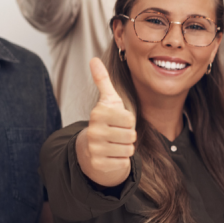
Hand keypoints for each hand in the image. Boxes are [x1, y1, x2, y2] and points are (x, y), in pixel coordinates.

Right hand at [77, 57, 135, 186]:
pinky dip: (122, 160)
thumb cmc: (106, 121)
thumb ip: (103, 80)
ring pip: (129, 149)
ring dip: (126, 148)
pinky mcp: (99, 164)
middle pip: (131, 135)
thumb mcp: (108, 100)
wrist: (92, 148)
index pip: (130, 119)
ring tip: (115, 144)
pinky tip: (112, 155)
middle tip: (117, 134)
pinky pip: (124, 162)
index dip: (129, 121)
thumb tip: (94, 59)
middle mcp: (94, 130)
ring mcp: (95, 148)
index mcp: (98, 113)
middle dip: (129, 136)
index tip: (118, 121)